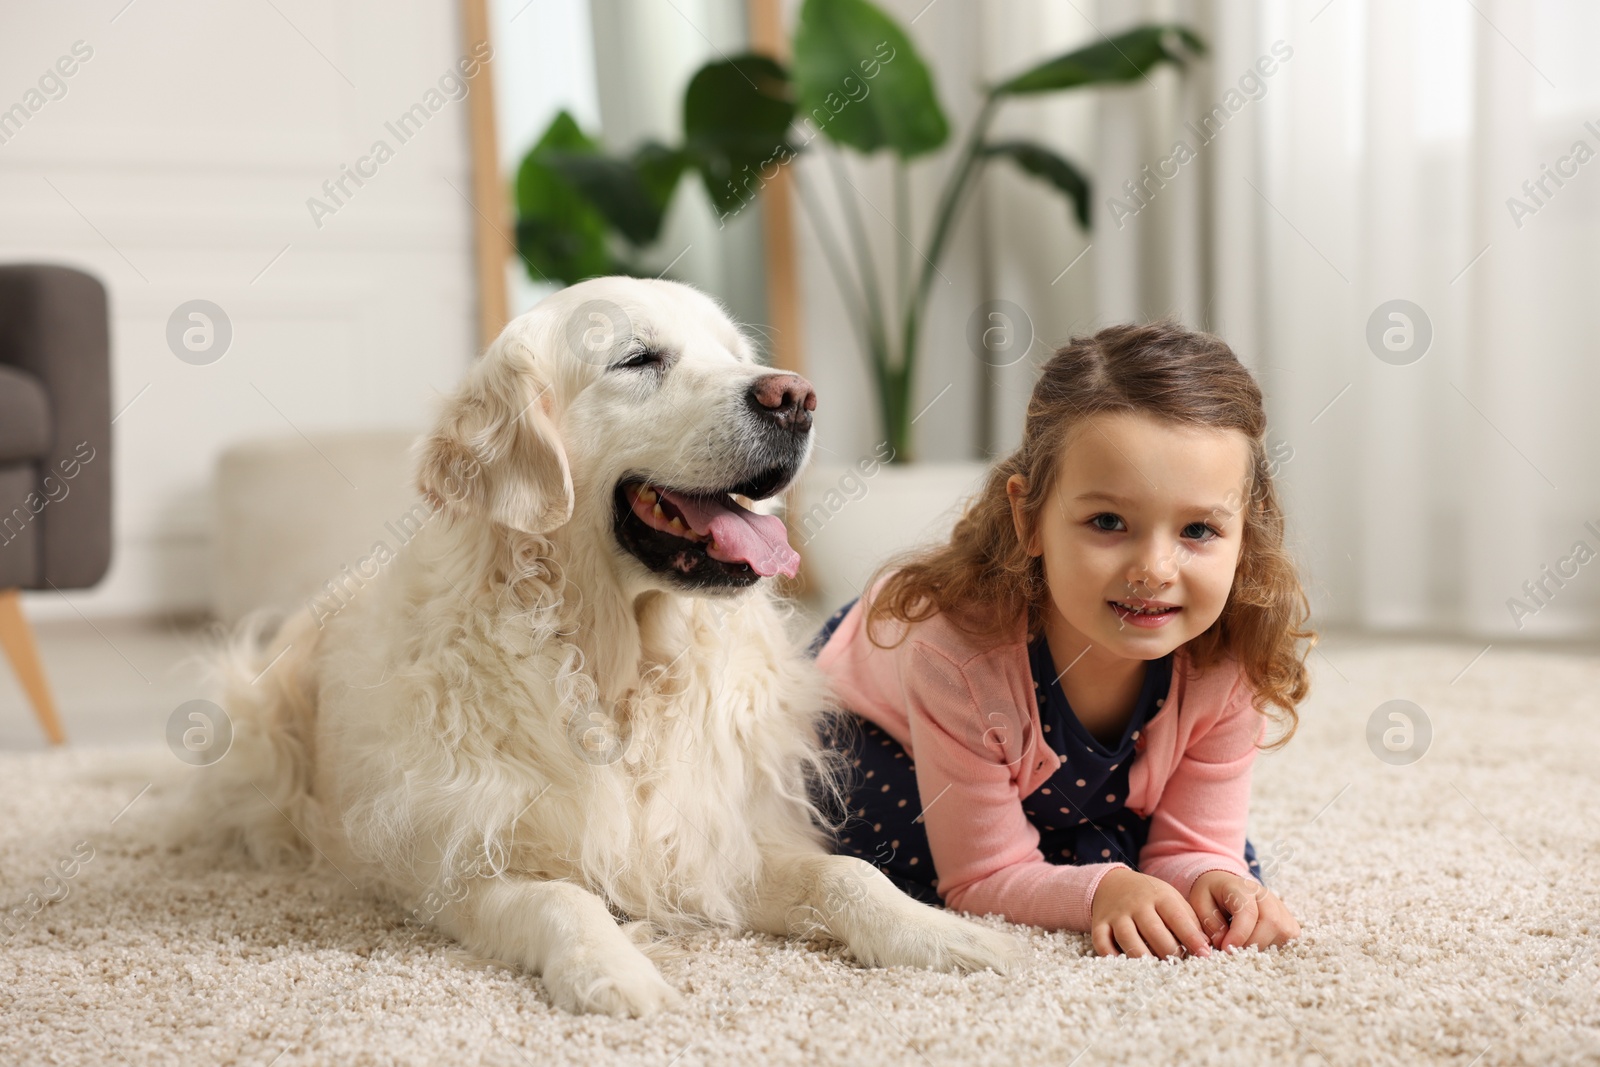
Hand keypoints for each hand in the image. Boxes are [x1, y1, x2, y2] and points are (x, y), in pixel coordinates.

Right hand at [1089, 868, 1212, 959]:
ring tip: (1156, 971)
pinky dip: (1110, 956)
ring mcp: (1116, 914)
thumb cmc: (1151, 898)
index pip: (1177, 918)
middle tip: (1179, 965)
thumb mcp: (1172, 899)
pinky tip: (1124, 966)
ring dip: (1143, 956)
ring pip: (1127, 937)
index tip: (1204, 955)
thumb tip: (1205, 945)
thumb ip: (1188, 920)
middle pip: (1153, 930)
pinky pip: (1101, 942)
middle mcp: (1136, 904)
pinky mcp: (1099, 924)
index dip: (1192, 938)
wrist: (1113, 883)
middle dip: (1169, 951)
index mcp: (1159, 896)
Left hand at [1188, 870, 1300, 951]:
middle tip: (1234, 953)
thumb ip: (1209, 921)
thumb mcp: (1199, 902)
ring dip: (1264, 948)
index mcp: (1242, 887)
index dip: (1239, 934)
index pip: (1248, 912)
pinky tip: (1257, 950)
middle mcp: (1266, 895)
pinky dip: (1275, 949)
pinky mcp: (1288, 919)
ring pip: (1284, 932)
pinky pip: (1290, 938)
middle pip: (1272, 922)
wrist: (1224, 884)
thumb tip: (1222, 941)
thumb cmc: (1211, 895)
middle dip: (1252, 944)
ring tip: (1243, 951)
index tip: (1226, 949)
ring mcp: (1280, 907)